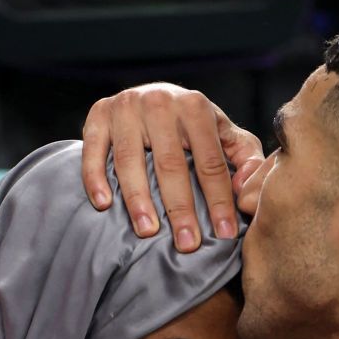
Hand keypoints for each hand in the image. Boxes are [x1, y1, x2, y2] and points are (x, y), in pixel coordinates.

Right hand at [82, 83, 264, 251]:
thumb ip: (245, 158)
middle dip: (180, 208)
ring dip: (138, 200)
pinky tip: (104, 205)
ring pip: (130, 160)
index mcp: (195, 106)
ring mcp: (125, 107)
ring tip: (148, 232)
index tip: (225, 233)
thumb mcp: (225, 134)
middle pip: (170, 164)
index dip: (219, 200)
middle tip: (187, 244)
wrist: (151, 95)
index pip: (210, 161)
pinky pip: (93, 149)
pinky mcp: (98, 114)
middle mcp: (159, 102)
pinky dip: (95, 178)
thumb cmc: (193, 125)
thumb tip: (245, 189)